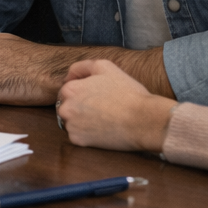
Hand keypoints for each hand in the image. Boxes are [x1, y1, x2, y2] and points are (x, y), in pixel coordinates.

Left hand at [56, 59, 176, 151]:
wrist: (143, 119)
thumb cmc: (127, 92)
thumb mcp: (105, 67)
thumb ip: (83, 67)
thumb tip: (69, 76)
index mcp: (69, 89)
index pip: (68, 90)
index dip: (84, 93)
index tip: (99, 97)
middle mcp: (65, 108)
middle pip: (68, 106)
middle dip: (80, 107)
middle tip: (102, 108)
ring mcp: (70, 126)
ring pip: (72, 122)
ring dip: (82, 121)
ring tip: (103, 119)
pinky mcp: (78, 141)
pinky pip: (78, 136)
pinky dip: (87, 135)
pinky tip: (103, 130)